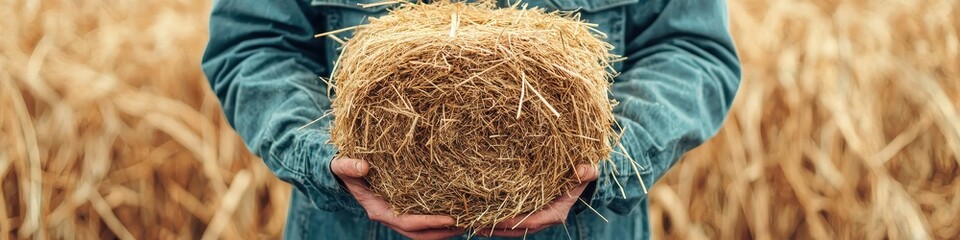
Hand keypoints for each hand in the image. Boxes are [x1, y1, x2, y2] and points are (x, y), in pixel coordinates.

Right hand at [332, 157, 465, 239]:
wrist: (340, 172)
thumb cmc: (342, 167)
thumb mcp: (342, 165)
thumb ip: (349, 166)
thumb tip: (363, 166)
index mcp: (378, 210)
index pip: (407, 222)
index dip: (429, 221)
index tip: (450, 218)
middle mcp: (388, 216)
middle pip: (419, 234)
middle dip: (442, 232)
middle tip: (467, 224)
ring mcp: (396, 214)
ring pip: (422, 231)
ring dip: (443, 229)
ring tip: (467, 221)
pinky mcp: (401, 208)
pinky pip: (422, 219)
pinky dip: (438, 219)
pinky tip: (455, 209)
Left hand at [480, 164, 599, 237]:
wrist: (583, 177)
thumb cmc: (584, 173)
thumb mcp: (589, 171)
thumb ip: (587, 172)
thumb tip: (582, 170)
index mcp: (556, 213)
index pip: (532, 222)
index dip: (514, 222)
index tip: (497, 220)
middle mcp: (544, 219)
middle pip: (517, 229)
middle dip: (497, 229)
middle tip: (475, 226)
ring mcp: (536, 217)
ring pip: (512, 227)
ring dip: (493, 226)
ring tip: (471, 224)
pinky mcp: (530, 212)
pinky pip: (511, 219)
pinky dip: (497, 218)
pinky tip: (480, 214)